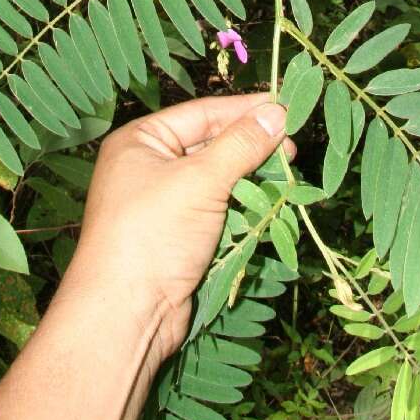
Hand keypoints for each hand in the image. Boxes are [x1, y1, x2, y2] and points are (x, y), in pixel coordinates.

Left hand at [62, 94, 294, 361]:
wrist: (126, 315)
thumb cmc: (152, 235)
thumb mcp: (201, 180)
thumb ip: (241, 144)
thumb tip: (277, 111)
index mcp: (140, 141)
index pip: (202, 113)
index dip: (244, 109)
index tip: (286, 105)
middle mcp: (148, 166)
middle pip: (211, 143)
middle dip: (251, 145)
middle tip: (293, 145)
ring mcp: (163, 202)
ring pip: (218, 177)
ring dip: (251, 176)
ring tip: (287, 172)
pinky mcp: (178, 234)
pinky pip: (217, 207)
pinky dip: (242, 204)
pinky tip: (269, 202)